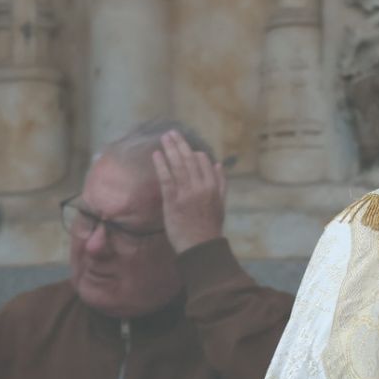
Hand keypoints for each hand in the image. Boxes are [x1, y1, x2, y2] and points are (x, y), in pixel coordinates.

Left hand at [153, 131, 225, 253]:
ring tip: (164, 138)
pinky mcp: (173, 200)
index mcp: (213, 187)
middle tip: (171, 133)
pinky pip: (166, 178)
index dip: (193, 152)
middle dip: (180, 144)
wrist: (200, 245)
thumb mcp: (221, 203)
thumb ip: (220, 183)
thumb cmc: (210, 227)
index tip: (185, 145)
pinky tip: (156, 154)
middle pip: (189, 160)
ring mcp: (186, 193)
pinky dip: (161, 165)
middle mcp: (201, 187)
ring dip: (170, 149)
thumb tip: (218, 164)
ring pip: (178, 165)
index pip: (204, 162)